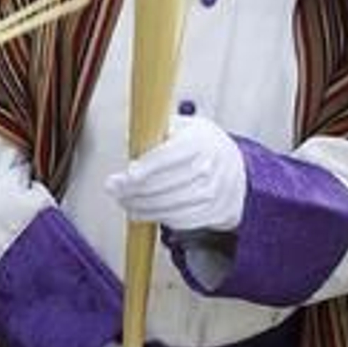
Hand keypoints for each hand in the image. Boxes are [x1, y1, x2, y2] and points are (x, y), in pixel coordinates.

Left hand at [105, 113, 245, 231]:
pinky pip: (183, 220)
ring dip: (143, 207)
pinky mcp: (217, 211)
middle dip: (135, 190)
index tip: (125, 176)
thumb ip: (155, 132)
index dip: (146, 167)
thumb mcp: (181, 126)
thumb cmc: (197, 144)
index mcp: (200, 140)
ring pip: (173, 205)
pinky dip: (160, 217)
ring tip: (125, 202)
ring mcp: (217, 191)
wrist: (233, 164)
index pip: (169, 156)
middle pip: (167, 184)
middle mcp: (212, 166)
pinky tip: (144, 212)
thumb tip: (130, 143)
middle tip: (114, 189)